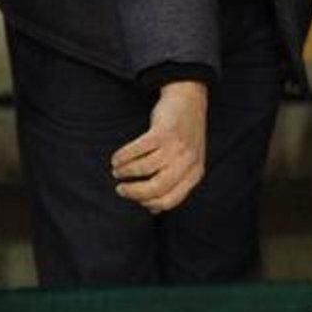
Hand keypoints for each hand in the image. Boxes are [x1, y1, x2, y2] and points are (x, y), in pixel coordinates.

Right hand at [110, 80, 206, 211]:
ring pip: (144, 168)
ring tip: (117, 170)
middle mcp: (187, 162)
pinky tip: (117, 158)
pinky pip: (137, 150)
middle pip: (157, 188)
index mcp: (194, 174)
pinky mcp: (162, 132)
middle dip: (134, 192)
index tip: (136, 199)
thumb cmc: (184, 135)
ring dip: (125, 172)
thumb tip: (153, 210)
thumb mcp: (187, 162)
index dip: (149, 203)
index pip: (170, 200)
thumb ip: (174, 184)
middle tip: (120, 189)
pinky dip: (123, 156)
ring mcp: (175, 147)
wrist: (189, 101)